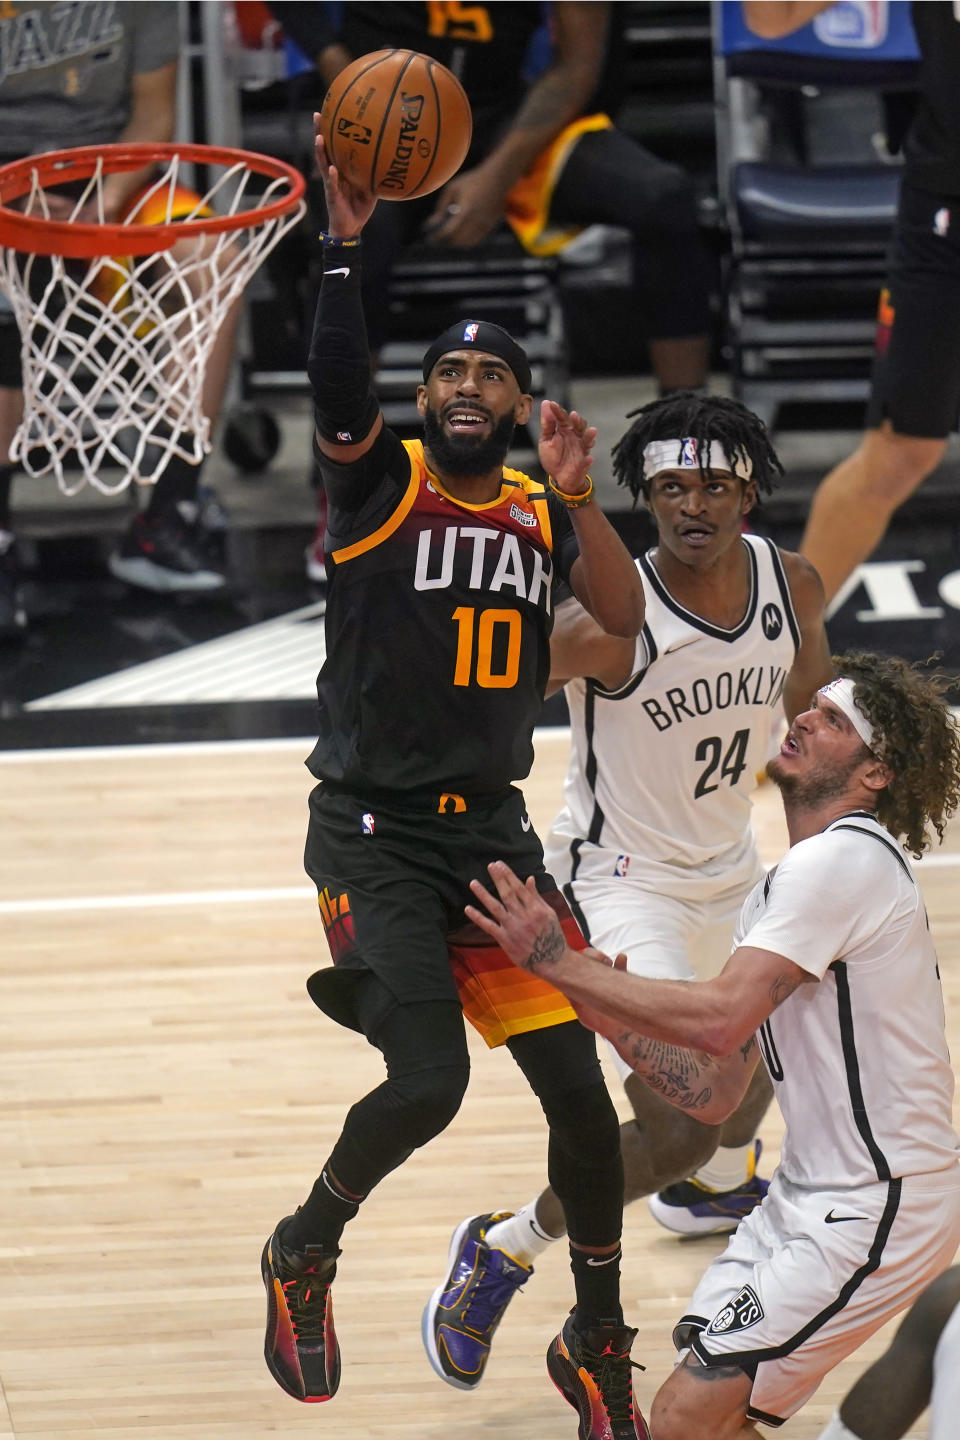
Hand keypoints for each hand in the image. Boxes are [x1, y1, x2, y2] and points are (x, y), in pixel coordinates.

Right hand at [314, 117, 376, 237]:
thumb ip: (376, 173)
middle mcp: (333, 173)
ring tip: (319, 137)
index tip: (331, 110)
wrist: (351, 228)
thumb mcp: (371, 187)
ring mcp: (331, 184)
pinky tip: (331, 169)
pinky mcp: (332, 197)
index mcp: (341, 169)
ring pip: (323, 164)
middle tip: (318, 114)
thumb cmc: (360, 207)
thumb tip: (393, 160)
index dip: (332, 130)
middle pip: (324, 149)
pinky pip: (332, 185)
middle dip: (320, 132)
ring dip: (320, 151)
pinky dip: (332, 177)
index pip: (334, 146)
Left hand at [422, 168, 508, 247]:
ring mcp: (485, 226)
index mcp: (466, 211)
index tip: (429, 237)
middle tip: (435, 239)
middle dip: (445, 242)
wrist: (498, 179)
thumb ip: (441, 206)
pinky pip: (475, 240)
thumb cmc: (472, 181)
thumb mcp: (453, 188)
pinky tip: (458, 234)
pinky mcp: (490, 227)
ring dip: (455, 243)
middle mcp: (477, 221)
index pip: (449, 232)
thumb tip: (432, 223)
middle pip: (458, 241)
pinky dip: (465, 240)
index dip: (438, 237)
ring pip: (467, 243)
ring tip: (446, 237)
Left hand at [465, 860, 567, 972]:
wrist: (553, 961)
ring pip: (495, 908)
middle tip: (490, 866)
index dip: (508, 875)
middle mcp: (524, 916)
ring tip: (473, 883)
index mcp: (536, 909)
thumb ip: (536, 897)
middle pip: (507, 894)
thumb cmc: (552, 936)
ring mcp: (513, 928)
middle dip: (498, 879)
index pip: (519, 887)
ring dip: (483, 895)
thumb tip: (529, 879)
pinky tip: (468, 908)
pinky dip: (477, 917)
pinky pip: (489, 926)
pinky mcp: (505, 940)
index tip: (499, 864)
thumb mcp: (549, 914)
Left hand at [538, 400, 595, 495]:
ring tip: (592, 431)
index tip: (551, 404)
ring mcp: (581, 447)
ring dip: (589, 435)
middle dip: (577, 420)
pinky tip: (588, 459)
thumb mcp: (546, 440)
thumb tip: (546, 403)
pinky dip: (588, 460)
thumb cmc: (552, 457)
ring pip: (587, 439)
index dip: (558, 411)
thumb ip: (547, 424)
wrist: (558, 476)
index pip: (562, 417)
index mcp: (564, 429)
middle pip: (579, 425)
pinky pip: (587, 460)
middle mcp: (575, 436)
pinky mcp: (584, 460)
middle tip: (573, 415)